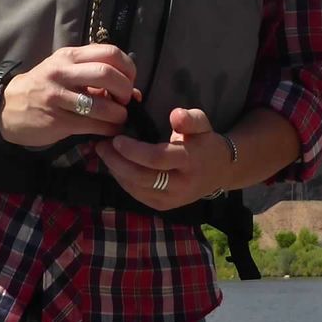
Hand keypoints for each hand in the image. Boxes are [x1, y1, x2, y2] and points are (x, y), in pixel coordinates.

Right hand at [0, 44, 139, 147]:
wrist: (6, 106)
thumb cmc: (42, 87)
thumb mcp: (65, 73)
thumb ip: (96, 77)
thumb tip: (135, 92)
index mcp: (69, 56)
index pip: (110, 52)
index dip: (128, 68)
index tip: (129, 82)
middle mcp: (63, 72)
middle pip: (108, 74)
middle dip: (125, 90)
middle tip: (125, 102)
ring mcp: (58, 96)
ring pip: (102, 105)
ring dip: (119, 115)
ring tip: (118, 119)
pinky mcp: (57, 119)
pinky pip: (92, 125)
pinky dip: (108, 130)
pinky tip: (108, 131)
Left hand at [98, 106, 226, 211]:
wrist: (219, 171)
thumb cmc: (205, 143)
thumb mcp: (202, 124)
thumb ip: (190, 119)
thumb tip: (176, 116)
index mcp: (190, 161)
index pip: (157, 158)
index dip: (133, 150)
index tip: (116, 139)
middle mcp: (180, 185)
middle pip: (142, 177)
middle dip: (117, 162)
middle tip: (101, 146)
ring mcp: (171, 199)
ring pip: (136, 188)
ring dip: (116, 171)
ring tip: (103, 153)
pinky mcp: (163, 206)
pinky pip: (137, 194)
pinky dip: (122, 180)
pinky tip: (114, 166)